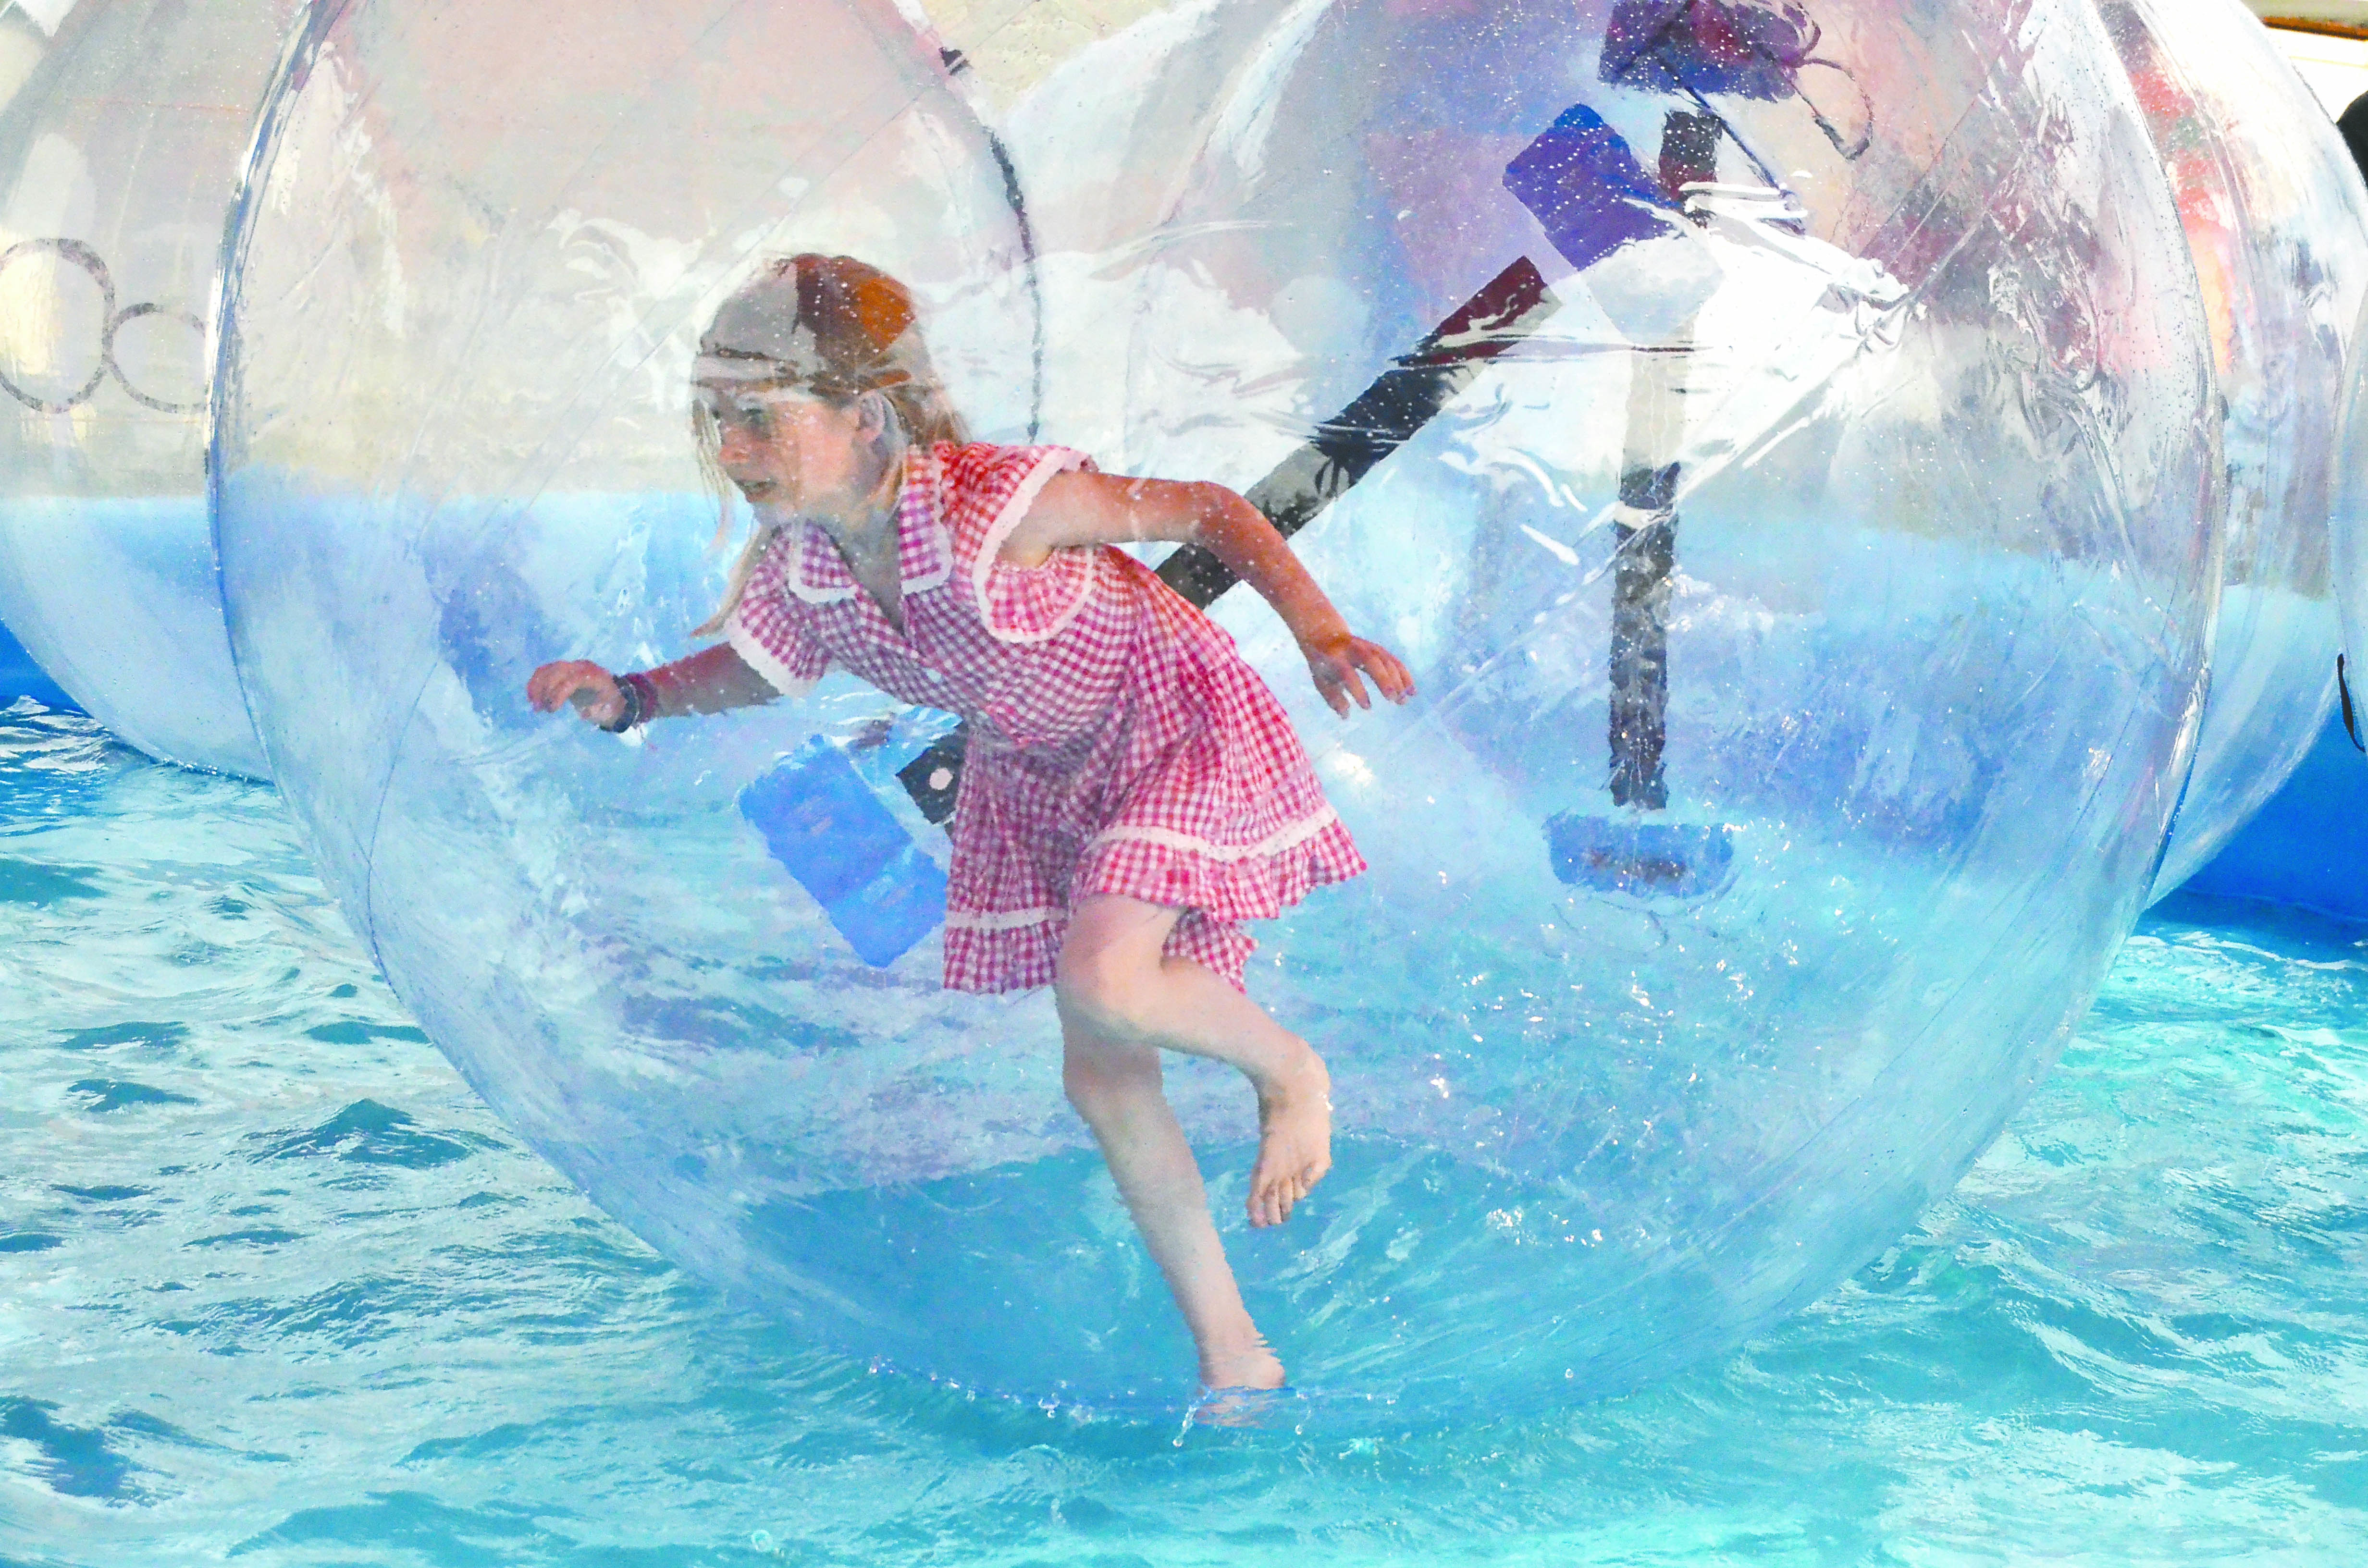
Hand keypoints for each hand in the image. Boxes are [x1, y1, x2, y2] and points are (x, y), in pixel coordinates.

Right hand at [528, 660, 625, 726]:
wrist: (612, 696)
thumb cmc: (609, 705)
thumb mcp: (608, 710)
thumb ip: (597, 710)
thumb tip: (585, 712)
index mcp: (595, 675)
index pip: (574, 679)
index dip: (560, 692)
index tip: (552, 709)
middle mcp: (582, 667)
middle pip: (558, 670)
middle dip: (545, 689)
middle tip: (539, 709)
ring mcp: (571, 666)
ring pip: (548, 669)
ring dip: (537, 686)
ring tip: (535, 706)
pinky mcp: (562, 670)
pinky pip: (544, 671)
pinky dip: (536, 683)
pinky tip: (532, 697)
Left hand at [1298, 627, 1414, 716]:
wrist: (1326, 634)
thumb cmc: (1323, 664)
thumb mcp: (1321, 680)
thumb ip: (1333, 697)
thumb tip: (1346, 715)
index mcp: (1335, 657)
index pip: (1347, 672)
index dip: (1358, 689)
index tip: (1366, 707)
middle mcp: (1353, 649)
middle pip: (1371, 660)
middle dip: (1383, 679)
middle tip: (1392, 698)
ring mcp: (1368, 647)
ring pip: (1385, 660)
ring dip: (1397, 679)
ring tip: (1403, 700)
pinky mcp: (1378, 649)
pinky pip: (1394, 660)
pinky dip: (1404, 675)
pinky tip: (1411, 691)